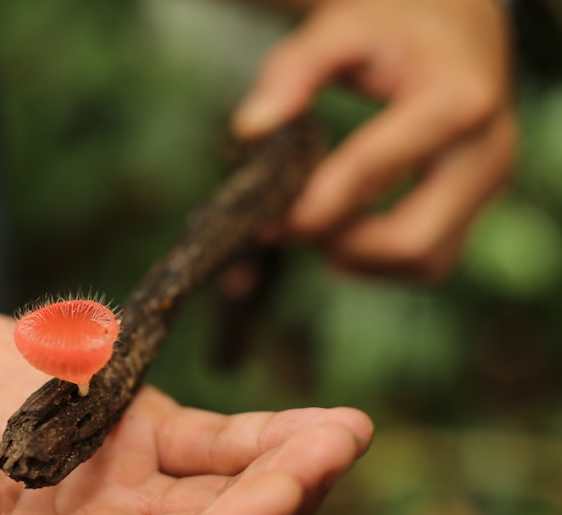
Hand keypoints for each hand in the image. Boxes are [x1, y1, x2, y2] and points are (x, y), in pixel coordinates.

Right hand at [0, 304, 371, 514]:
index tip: (278, 496)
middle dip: (266, 507)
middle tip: (331, 455)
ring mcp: (105, 489)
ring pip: (213, 494)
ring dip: (281, 471)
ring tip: (345, 437)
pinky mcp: (119, 430)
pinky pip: (207, 444)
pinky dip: (262, 437)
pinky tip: (321, 425)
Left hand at [236, 0, 515, 278]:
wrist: (457, 26)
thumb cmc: (392, 28)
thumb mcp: (339, 30)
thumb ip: (291, 71)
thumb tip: (251, 127)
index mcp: (455, 101)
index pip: (375, 173)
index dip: (314, 207)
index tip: (265, 222)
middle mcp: (485, 150)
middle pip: (411, 240)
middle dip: (341, 244)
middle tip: (290, 227)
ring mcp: (488, 184)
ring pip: (425, 262)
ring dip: (362, 259)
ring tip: (317, 225)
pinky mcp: (480, 206)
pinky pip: (431, 260)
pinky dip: (382, 260)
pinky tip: (345, 230)